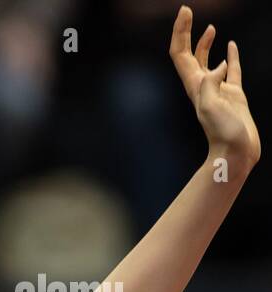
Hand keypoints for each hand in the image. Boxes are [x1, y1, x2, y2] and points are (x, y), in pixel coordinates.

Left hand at [170, 5, 260, 169]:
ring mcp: (218, 89)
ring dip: (205, 44)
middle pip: (189, 55)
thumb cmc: (224, 134)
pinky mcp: (233, 94)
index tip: (185, 11)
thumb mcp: (212, 108)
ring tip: (209, 28)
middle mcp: (202, 86)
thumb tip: (216, 68)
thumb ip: (210, 86)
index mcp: (194, 86)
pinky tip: (230, 46)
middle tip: (188, 11)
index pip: (180, 54)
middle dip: (186, 33)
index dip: (180, 32)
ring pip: (207, 61)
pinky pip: (231, 69)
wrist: (236, 152)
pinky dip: (230, 56)